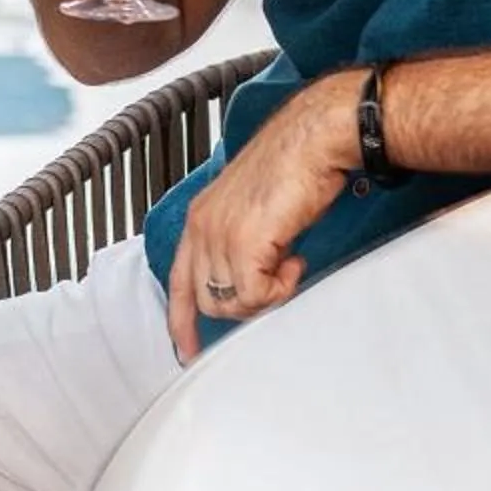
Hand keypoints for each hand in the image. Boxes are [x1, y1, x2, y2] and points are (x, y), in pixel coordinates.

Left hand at [165, 76, 353, 363]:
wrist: (314, 140)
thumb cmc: (294, 167)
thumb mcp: (252, 208)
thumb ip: (239, 241)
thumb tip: (247, 279)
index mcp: (199, 217)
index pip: (177, 281)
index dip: (181, 321)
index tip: (187, 351)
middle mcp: (201, 226)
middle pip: (205, 300)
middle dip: (243, 305)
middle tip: (276, 285)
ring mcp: (219, 235)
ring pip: (230, 302)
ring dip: (266, 293)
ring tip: (289, 263)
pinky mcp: (243, 243)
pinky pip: (254, 295)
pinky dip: (280, 288)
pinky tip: (295, 260)